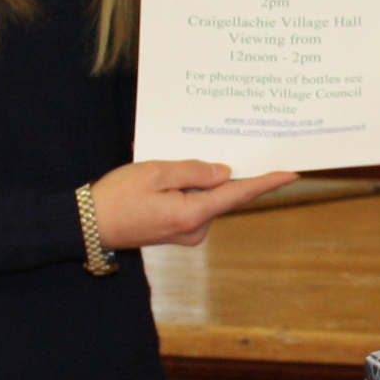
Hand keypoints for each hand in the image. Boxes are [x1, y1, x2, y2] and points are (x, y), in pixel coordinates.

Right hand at [90, 160, 300, 249]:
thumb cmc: (117, 197)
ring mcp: (187, 233)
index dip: (266, 182)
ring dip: (202, 180)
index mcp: (192, 214)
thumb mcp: (155, 173)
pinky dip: (191, 189)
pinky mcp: (177, 232)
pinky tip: (176, 175)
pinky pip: (194, 204)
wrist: (88, 225)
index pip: (238, 195)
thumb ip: (193, 171)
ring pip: (208, 199)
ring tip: (181, 161)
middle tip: (234, 145)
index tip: (291, 172)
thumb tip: (224, 172)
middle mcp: (195, 229)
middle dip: (228, 173)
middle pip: (223, 195)